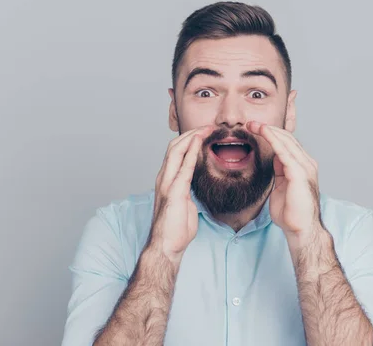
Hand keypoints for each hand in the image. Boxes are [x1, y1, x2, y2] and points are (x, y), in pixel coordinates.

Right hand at [149, 126, 213, 262]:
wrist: (166, 247)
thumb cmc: (175, 230)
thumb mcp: (185, 205)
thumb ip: (187, 194)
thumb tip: (193, 190)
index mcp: (167, 181)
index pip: (176, 153)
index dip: (189, 140)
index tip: (204, 132)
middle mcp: (164, 178)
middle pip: (175, 147)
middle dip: (191, 133)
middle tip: (208, 125)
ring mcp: (167, 184)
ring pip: (176, 151)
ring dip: (191, 138)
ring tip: (205, 128)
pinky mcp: (174, 192)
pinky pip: (183, 167)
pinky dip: (191, 153)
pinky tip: (199, 143)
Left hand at [246, 121, 321, 243]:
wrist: (300, 229)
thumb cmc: (291, 213)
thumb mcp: (282, 186)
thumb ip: (280, 172)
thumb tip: (275, 160)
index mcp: (302, 166)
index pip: (287, 144)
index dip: (271, 135)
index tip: (255, 129)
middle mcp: (306, 163)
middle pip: (287, 138)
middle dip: (268, 128)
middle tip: (250, 123)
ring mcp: (305, 167)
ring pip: (286, 141)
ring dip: (269, 130)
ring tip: (253, 124)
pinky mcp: (299, 173)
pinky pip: (284, 151)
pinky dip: (273, 139)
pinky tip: (264, 132)